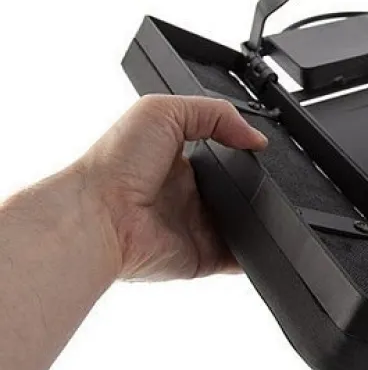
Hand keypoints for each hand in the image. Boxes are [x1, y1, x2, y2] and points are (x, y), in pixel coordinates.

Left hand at [78, 95, 267, 280]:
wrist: (98, 216)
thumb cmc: (114, 164)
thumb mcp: (163, 110)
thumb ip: (215, 114)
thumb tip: (254, 138)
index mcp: (177, 162)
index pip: (222, 154)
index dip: (242, 148)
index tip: (257, 144)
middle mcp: (188, 196)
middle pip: (239, 190)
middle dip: (257, 184)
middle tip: (265, 174)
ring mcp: (197, 228)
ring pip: (245, 224)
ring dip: (260, 216)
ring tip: (267, 202)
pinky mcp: (202, 257)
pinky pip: (240, 258)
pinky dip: (256, 251)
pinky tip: (264, 234)